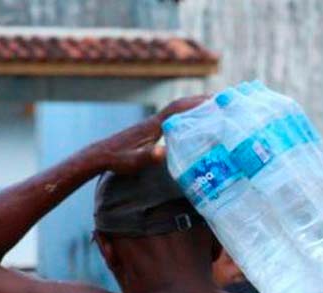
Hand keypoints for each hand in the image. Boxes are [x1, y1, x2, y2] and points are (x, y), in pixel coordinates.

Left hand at [90, 95, 209, 173]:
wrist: (100, 155)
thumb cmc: (116, 159)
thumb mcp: (133, 161)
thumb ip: (148, 156)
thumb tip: (163, 152)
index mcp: (154, 125)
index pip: (178, 109)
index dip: (196, 103)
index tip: (214, 100)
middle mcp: (155, 121)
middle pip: (181, 106)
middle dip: (201, 101)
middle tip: (222, 100)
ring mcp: (153, 125)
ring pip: (178, 112)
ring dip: (195, 107)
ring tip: (215, 109)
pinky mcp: (151, 131)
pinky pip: (174, 120)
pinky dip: (187, 117)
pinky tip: (195, 124)